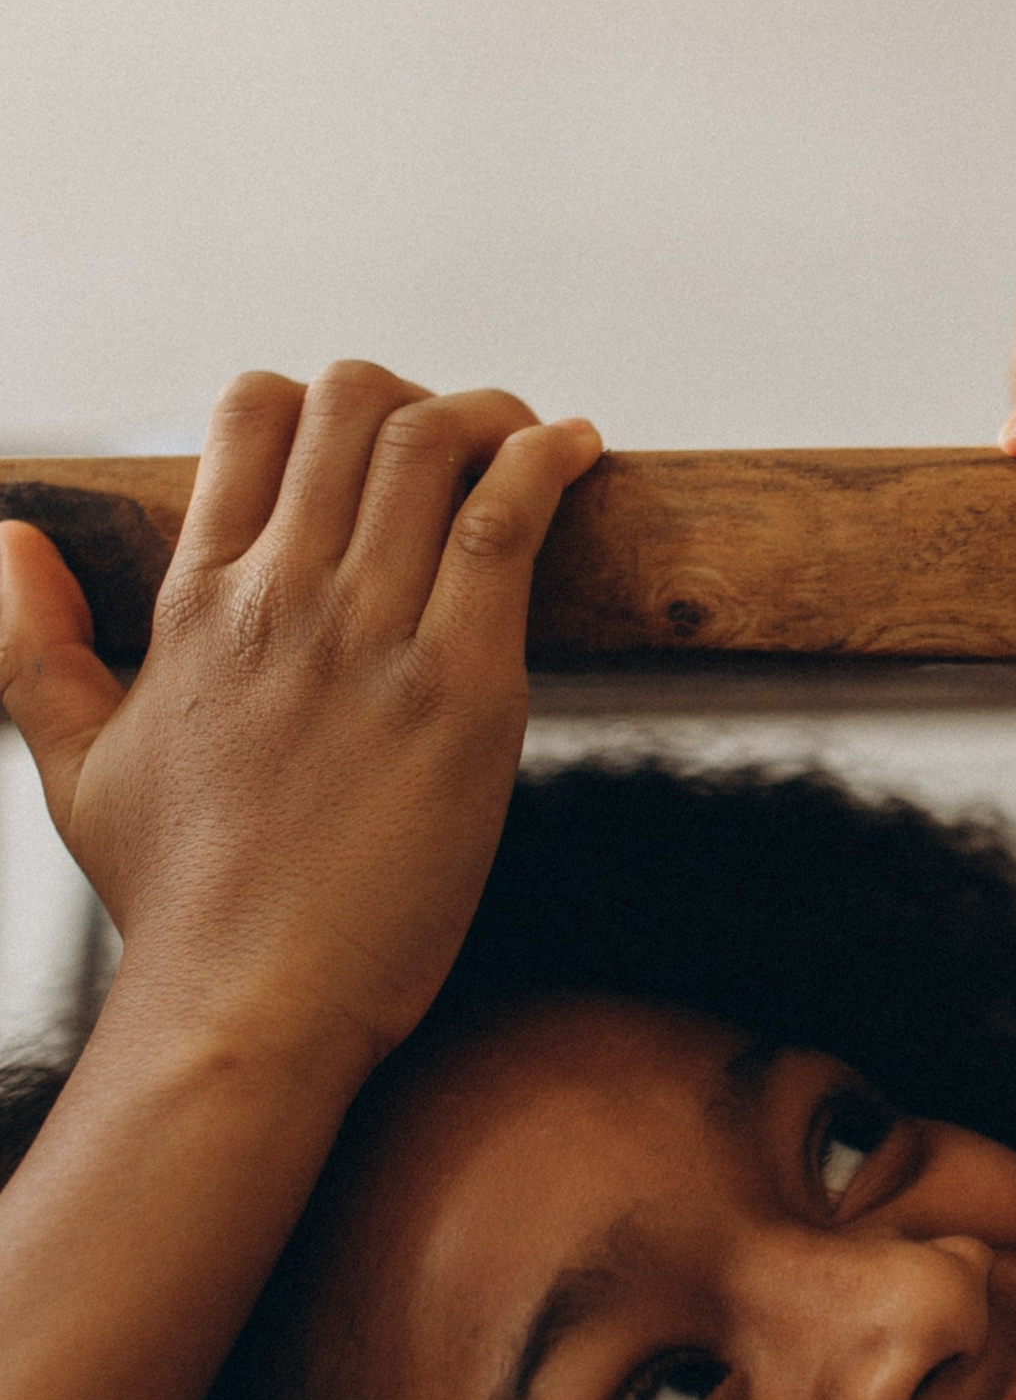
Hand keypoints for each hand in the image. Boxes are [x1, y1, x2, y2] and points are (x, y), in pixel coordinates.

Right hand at [0, 362, 599, 1076]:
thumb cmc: (176, 901)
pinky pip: (508, 527)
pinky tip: (576, 451)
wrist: (252, 1002)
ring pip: (433, 445)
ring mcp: (370, 637)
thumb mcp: (75, 764)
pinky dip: (549, 465)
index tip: (359, 440)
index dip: (314, 399)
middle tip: (456, 440)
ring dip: (492, 418)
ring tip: (526, 439)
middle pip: (352, 405)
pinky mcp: (461, 688)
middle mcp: (279, 598)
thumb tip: (10, 539)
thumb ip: (34, 646)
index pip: (251, 414)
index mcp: (196, 603)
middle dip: (412, 397)